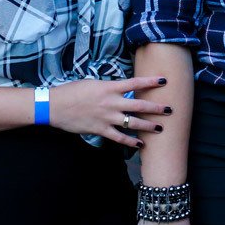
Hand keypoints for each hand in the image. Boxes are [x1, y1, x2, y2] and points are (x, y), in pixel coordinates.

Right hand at [48, 76, 171, 147]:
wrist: (54, 105)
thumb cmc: (72, 91)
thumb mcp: (93, 83)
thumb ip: (109, 87)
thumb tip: (121, 89)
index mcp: (109, 87)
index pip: (135, 83)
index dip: (150, 82)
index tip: (164, 81)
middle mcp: (111, 102)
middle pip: (139, 105)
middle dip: (156, 107)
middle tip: (170, 109)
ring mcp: (107, 117)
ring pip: (133, 123)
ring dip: (148, 126)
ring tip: (161, 128)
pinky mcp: (100, 130)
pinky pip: (119, 137)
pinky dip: (131, 141)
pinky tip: (141, 143)